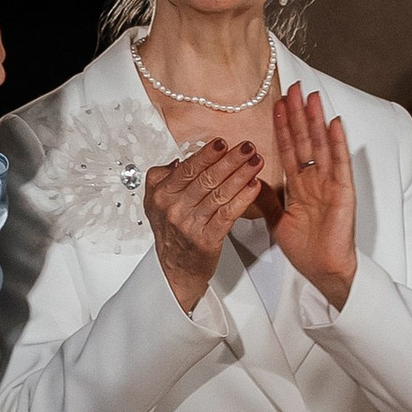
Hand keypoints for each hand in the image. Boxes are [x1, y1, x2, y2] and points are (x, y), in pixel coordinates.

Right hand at [144, 136, 264, 313]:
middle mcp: (174, 209)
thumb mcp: (155, 202)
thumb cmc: (171, 232)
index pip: (187, 169)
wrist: (175, 268)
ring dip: (241, 175)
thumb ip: (163, 177)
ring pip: (220, 194)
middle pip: (206, 179)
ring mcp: (190, 225)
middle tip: (247, 147)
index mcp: (161, 195)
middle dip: (230, 160)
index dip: (206, 154)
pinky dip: (243, 199)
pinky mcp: (206, 239)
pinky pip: (228, 214)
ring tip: (256, 162)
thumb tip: (181, 158)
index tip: (222, 142)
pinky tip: (254, 187)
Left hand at [268, 86, 355, 304]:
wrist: (323, 269)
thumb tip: (250, 181)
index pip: (289, 149)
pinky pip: (339, 163)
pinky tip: (334, 123)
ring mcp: (330, 183)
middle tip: (293, 87)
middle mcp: (316, 180)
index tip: (276, 104)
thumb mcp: (277, 220)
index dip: (283, 126)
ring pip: (321, 146)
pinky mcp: (343, 192)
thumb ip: (266, 199)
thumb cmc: (306, 249)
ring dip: (316, 120)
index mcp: (300, 186)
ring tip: (311, 96)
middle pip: (305, 141)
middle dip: (298, 114)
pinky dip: (337, 143)